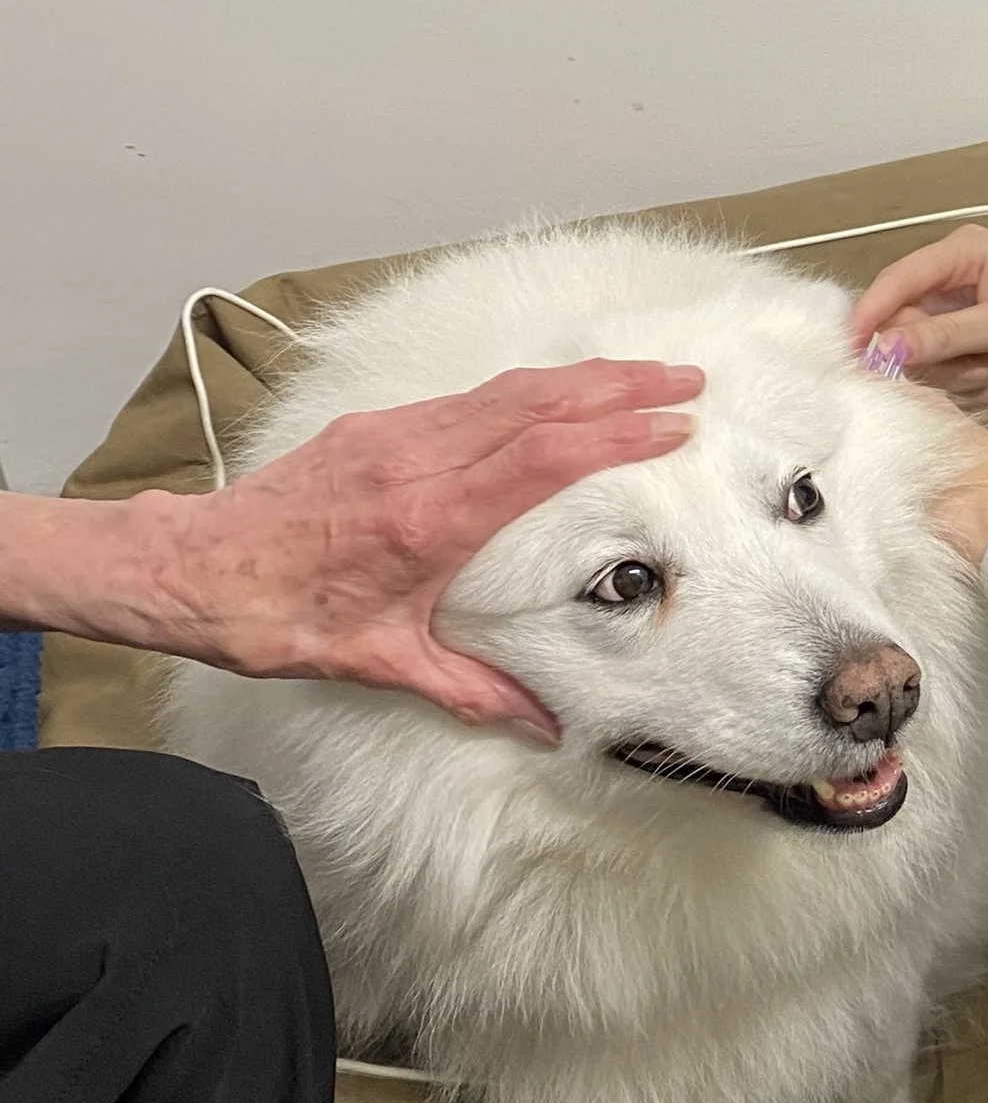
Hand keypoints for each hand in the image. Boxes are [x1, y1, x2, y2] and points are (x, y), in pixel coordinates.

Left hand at [127, 361, 702, 736]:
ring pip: (503, 390)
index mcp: (426, 518)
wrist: (185, 570)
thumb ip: (472, 689)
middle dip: (618, 384)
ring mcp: (391, 435)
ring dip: (578, 378)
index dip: (612, 435)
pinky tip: (554, 396)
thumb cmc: (275, 618)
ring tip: (640, 376)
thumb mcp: (380, 663)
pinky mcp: (371, 429)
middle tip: (687, 379)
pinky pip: (465, 398)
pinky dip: (526, 390)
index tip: (672, 425)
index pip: (541, 458)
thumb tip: (547, 725)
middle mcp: (414, 461)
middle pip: (536, 402)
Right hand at [848, 227, 987, 413]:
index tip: (855, 349)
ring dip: (961, 376)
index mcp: (962, 256)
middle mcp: (953, 288)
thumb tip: (883, 348)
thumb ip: (945, 336)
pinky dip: (975, 389)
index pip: (899, 281)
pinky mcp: (968, 362)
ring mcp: (960, 328)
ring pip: (922, 364)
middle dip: (936, 357)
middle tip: (981, 363)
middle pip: (903, 329)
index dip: (873, 314)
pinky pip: (943, 385)